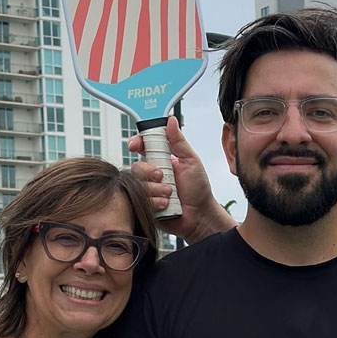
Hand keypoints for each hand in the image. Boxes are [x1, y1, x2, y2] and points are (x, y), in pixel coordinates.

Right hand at [129, 116, 235, 241]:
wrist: (200, 216)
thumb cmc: (199, 190)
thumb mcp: (191, 161)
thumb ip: (179, 142)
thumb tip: (171, 120)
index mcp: (162, 161)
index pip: (143, 147)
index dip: (137, 143)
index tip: (136, 145)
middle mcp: (153, 175)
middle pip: (137, 166)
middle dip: (149, 171)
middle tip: (162, 176)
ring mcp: (149, 190)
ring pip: (139, 184)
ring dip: (156, 189)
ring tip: (171, 194)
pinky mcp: (147, 206)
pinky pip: (142, 200)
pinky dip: (156, 202)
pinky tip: (167, 205)